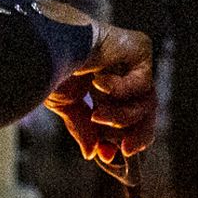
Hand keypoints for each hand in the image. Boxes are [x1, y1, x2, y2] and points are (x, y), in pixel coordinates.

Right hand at [41, 12, 156, 161]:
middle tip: (124, 149)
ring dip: (121, 116)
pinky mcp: (140, 48)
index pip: (126, 116)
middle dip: (135, 134)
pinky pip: (143, 82)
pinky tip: (99, 82)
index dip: (121, 138)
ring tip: (97, 115)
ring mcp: (132, 60)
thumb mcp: (67, 104)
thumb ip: (82, 127)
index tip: (109, 155)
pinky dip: (120, 90)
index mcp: (106, 85)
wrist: (51, 42)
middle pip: (144, 110)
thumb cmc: (52, 65)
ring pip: (146, 101)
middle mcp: (122, 72)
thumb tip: (91, 154)